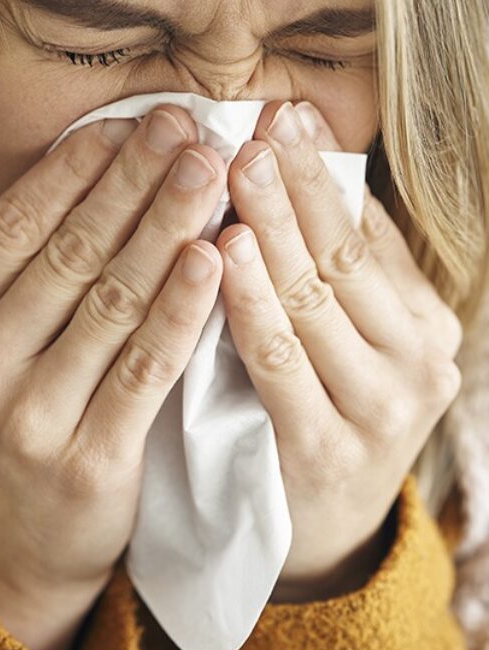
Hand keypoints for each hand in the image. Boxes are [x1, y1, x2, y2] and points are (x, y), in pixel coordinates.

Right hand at [0, 104, 226, 649]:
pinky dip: (181, 309)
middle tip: (186, 127)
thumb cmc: (3, 431)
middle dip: (133, 181)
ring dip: (165, 226)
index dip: (79, 167)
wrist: (7, 553)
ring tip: (208, 170)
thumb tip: (95, 177)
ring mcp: (24, 417)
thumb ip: (19, 278)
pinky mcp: (86, 462)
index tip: (133, 122)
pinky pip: (144, 369)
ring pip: (110, 300)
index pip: (15, 224)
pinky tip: (211, 257)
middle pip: (68, 252)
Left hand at [215, 100, 463, 602]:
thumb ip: (330, 275)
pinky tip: (224, 254)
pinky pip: (281, 363)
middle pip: (346, 258)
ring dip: (275, 229)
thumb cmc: (324, 418)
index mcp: (424, 326)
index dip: (325, 174)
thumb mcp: (347, 345)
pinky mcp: (329, 452)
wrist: (319, 531)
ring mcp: (381, 410)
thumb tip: (295, 176)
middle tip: (256, 127)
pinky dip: (251, 304)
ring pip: (316, 301)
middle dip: (298, 188)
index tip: (286, 118)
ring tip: (239, 169)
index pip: (368, 235)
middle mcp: (417, 364)